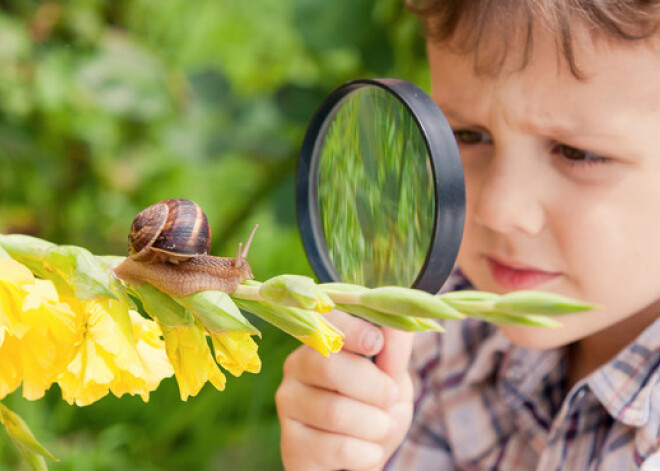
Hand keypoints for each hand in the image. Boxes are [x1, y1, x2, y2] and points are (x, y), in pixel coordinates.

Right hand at [277, 310, 414, 470]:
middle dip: (374, 386)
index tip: (376, 341)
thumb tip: (399, 322)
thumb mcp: (392, 377)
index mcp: (320, 342)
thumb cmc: (375, 408)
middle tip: (390, 398)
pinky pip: (338, 448)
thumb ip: (394, 350)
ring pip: (336, 412)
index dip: (350, 329)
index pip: (324, 324)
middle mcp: (295, 368)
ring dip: (376, 424)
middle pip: (329, 367)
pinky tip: (367, 451)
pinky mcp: (291, 445)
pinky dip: (367, 453)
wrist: (361, 458)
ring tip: (381, 427)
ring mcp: (289, 406)